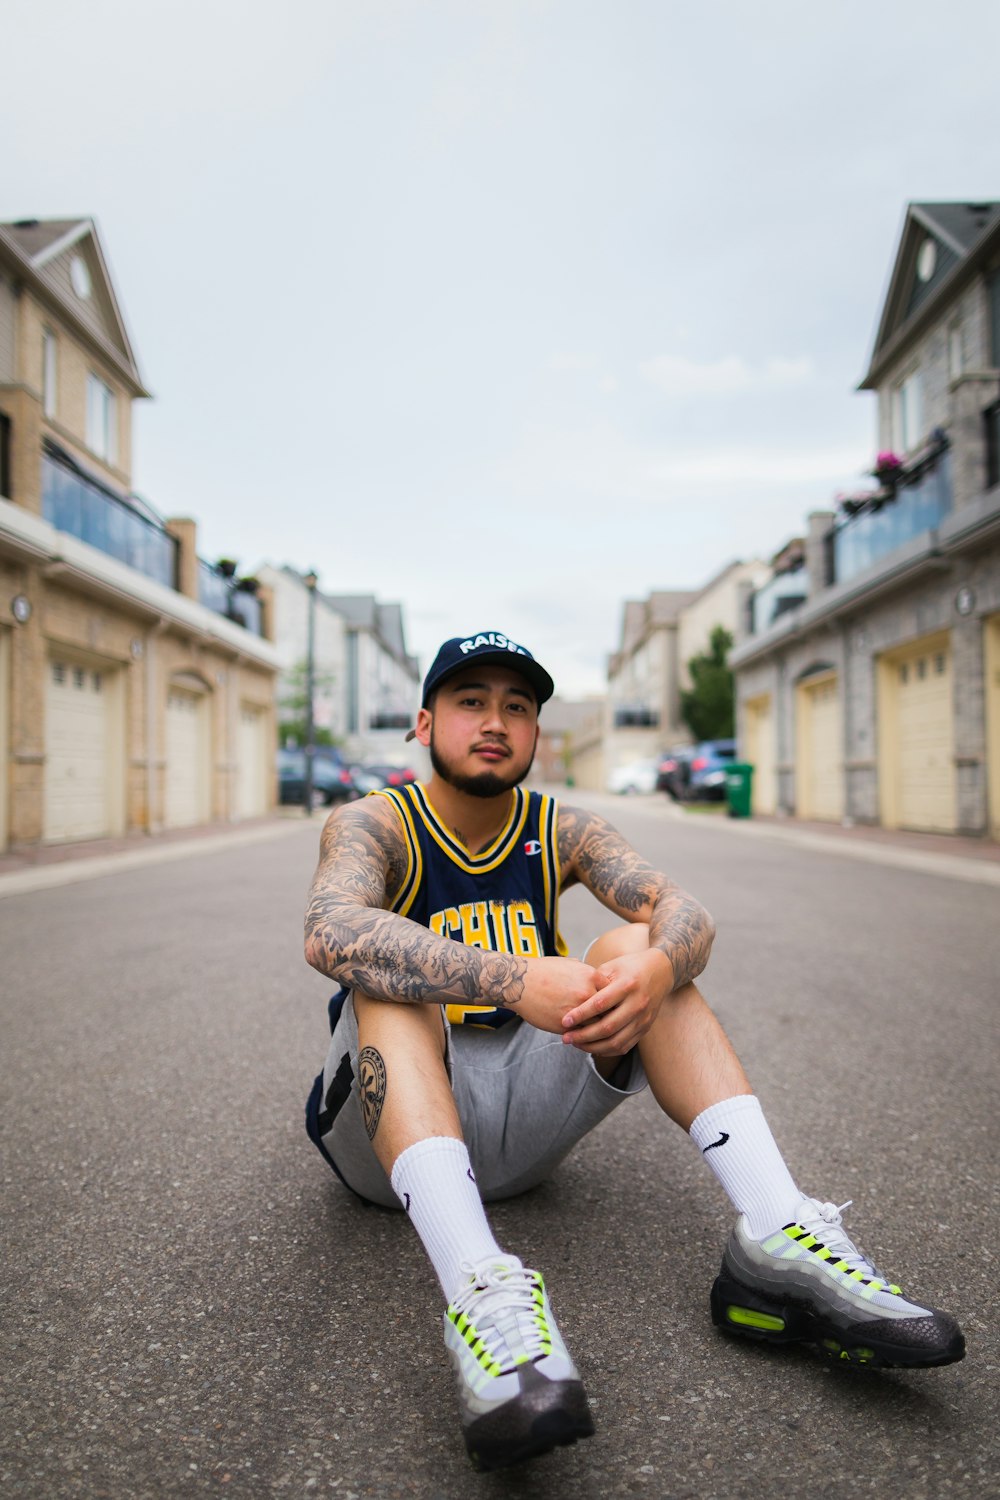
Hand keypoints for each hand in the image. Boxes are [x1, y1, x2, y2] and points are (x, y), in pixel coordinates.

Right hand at [516, 956, 609, 1034]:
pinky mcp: (565, 1026)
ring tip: (600, 1033)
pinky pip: (582, 1034)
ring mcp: (577, 1011)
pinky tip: (584, 1035)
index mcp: (591, 976)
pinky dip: (584, 1036)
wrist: (519, 982)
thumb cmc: (544, 971)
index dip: (615, 1000)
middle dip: (612, 1016)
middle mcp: (587, 993)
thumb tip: (599, 979)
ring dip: (599, 1030)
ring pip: (598, 1026)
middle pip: (611, 1011)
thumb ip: (587, 973)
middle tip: (613, 1021)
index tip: (614, 1005)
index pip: (614, 993)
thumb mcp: (570, 964)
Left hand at [559, 949, 673, 1055]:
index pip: (600, 1004)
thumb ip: (594, 982)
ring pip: (616, 1041)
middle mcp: (637, 1003)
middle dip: (584, 1036)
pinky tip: (593, 1047)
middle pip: (608, 1027)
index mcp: (627, 985)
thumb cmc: (630, 966)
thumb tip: (573, 998)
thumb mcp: (612, 967)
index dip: (581, 1014)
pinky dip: (607, 1050)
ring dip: (593, 1047)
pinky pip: (625, 1046)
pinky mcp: (645, 1028)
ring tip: (576, 1044)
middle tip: (566, 1038)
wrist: (661, 971)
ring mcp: (643, 1018)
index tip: (564, 1021)